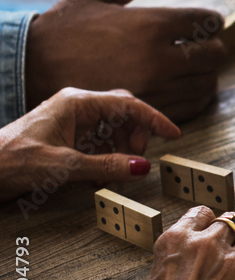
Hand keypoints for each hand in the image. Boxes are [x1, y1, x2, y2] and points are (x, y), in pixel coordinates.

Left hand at [0, 88, 180, 200]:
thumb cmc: (14, 161)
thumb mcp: (65, 166)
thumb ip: (107, 165)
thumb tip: (143, 166)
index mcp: (77, 103)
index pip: (128, 104)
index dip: (154, 119)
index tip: (174, 134)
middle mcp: (76, 107)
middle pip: (122, 113)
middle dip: (137, 135)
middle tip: (141, 157)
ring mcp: (71, 121)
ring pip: (112, 129)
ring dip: (121, 150)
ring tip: (117, 172)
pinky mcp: (66, 136)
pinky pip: (98, 141)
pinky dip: (107, 157)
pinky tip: (102, 176)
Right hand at [25, 0, 227, 121]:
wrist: (32, 70)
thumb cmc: (66, 27)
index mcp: (150, 24)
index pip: (209, 21)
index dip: (211, 20)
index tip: (203, 22)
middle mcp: (158, 59)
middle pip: (216, 54)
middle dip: (212, 46)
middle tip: (198, 43)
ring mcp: (155, 90)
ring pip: (208, 83)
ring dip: (204, 72)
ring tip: (187, 64)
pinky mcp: (150, 112)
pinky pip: (193, 106)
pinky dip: (194, 95)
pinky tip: (178, 83)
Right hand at [128, 206, 234, 279]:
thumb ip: (176, 262)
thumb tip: (188, 264)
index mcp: (176, 240)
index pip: (203, 213)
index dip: (209, 226)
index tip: (211, 238)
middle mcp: (207, 245)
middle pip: (234, 223)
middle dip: (233, 238)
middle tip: (230, 257)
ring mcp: (234, 265)